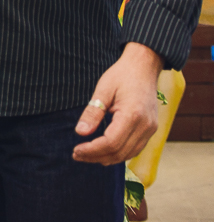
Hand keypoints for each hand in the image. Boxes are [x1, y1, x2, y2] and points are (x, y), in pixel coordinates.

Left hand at [73, 43, 163, 164]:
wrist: (144, 67)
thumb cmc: (122, 75)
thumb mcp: (103, 89)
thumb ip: (92, 112)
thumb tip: (80, 132)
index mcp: (133, 115)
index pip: (111, 142)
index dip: (92, 150)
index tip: (76, 150)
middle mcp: (145, 126)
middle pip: (119, 152)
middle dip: (96, 156)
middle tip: (76, 155)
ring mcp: (150, 129)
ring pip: (128, 154)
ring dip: (107, 158)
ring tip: (86, 155)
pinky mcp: (150, 130)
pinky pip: (135, 149)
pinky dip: (118, 154)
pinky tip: (103, 151)